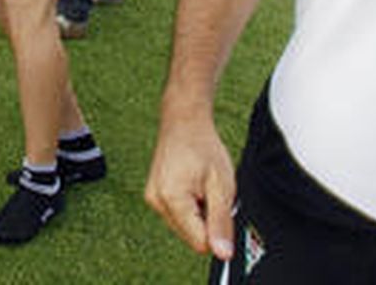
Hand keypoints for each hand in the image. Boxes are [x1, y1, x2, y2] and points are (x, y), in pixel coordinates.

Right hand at [145, 111, 236, 260]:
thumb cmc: (202, 147)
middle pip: (191, 236)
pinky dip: (189, 207)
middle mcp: (156, 202)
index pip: (199, 242)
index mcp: (172, 200)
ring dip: (198, 214)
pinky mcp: (153, 196)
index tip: (220, 207)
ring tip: (200, 186)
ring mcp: (152, 199)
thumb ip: (221, 222)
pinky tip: (192, 185)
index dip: (217, 232)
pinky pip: (177, 216)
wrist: (183, 121)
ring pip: (184, 227)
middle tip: (210, 192)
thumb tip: (223, 253)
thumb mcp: (222, 185)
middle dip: (206, 222)